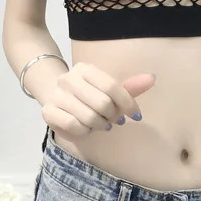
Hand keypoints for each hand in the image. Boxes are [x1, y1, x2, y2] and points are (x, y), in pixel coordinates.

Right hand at [41, 62, 155, 136]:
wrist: (56, 98)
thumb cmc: (89, 95)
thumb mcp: (109, 89)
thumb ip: (130, 87)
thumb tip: (152, 78)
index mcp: (85, 69)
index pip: (112, 86)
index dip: (128, 103)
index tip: (136, 116)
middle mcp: (69, 78)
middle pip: (102, 103)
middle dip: (114, 116)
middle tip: (115, 120)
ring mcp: (57, 95)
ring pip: (88, 117)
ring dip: (100, 125)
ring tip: (102, 124)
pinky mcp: (48, 112)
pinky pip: (73, 126)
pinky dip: (84, 131)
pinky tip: (86, 128)